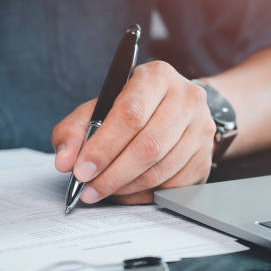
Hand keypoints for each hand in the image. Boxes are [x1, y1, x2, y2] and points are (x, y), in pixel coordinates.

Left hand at [51, 60, 215, 204]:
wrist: (176, 108)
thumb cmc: (132, 107)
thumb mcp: (98, 108)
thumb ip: (74, 130)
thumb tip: (65, 161)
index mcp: (156, 77)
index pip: (130, 114)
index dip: (103, 147)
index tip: (81, 170)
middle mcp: (186, 98)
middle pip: (148, 146)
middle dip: (112, 174)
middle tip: (89, 189)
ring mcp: (201, 128)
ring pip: (161, 169)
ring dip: (126, 187)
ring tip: (104, 190)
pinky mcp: (205, 156)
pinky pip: (173, 185)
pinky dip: (145, 194)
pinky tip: (127, 191)